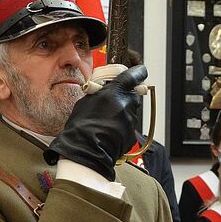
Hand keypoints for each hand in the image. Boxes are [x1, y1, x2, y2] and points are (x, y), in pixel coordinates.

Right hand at [45, 64, 146, 180]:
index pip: (134, 75)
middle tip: (113, 101)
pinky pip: (128, 126)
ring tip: (106, 121)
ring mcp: (131, 120)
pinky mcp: (132, 135)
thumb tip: (104, 91)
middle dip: (125, 97)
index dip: (138, 73)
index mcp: (116, 92)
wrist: (86, 150)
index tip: (139, 72)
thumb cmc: (81, 127)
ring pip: (130, 112)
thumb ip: (100, 93)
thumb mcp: (86, 101)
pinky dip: (121, 127)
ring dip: (122, 113)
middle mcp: (127, 104)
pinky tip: (109, 132)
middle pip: (133, 95)